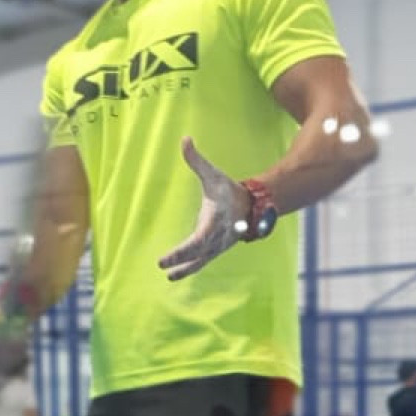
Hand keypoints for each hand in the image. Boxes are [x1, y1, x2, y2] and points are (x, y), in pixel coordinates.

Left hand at [158, 138, 249, 283]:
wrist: (252, 205)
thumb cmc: (229, 189)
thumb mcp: (213, 174)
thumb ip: (196, 160)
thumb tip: (185, 139)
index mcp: (214, 223)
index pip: (196, 242)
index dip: (181, 251)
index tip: (166, 257)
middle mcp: (217, 238)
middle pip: (197, 254)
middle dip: (181, 261)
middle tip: (162, 266)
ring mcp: (218, 246)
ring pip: (200, 261)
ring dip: (185, 269)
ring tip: (169, 276)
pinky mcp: (217, 249)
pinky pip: (202, 261)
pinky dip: (190, 268)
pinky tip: (176, 274)